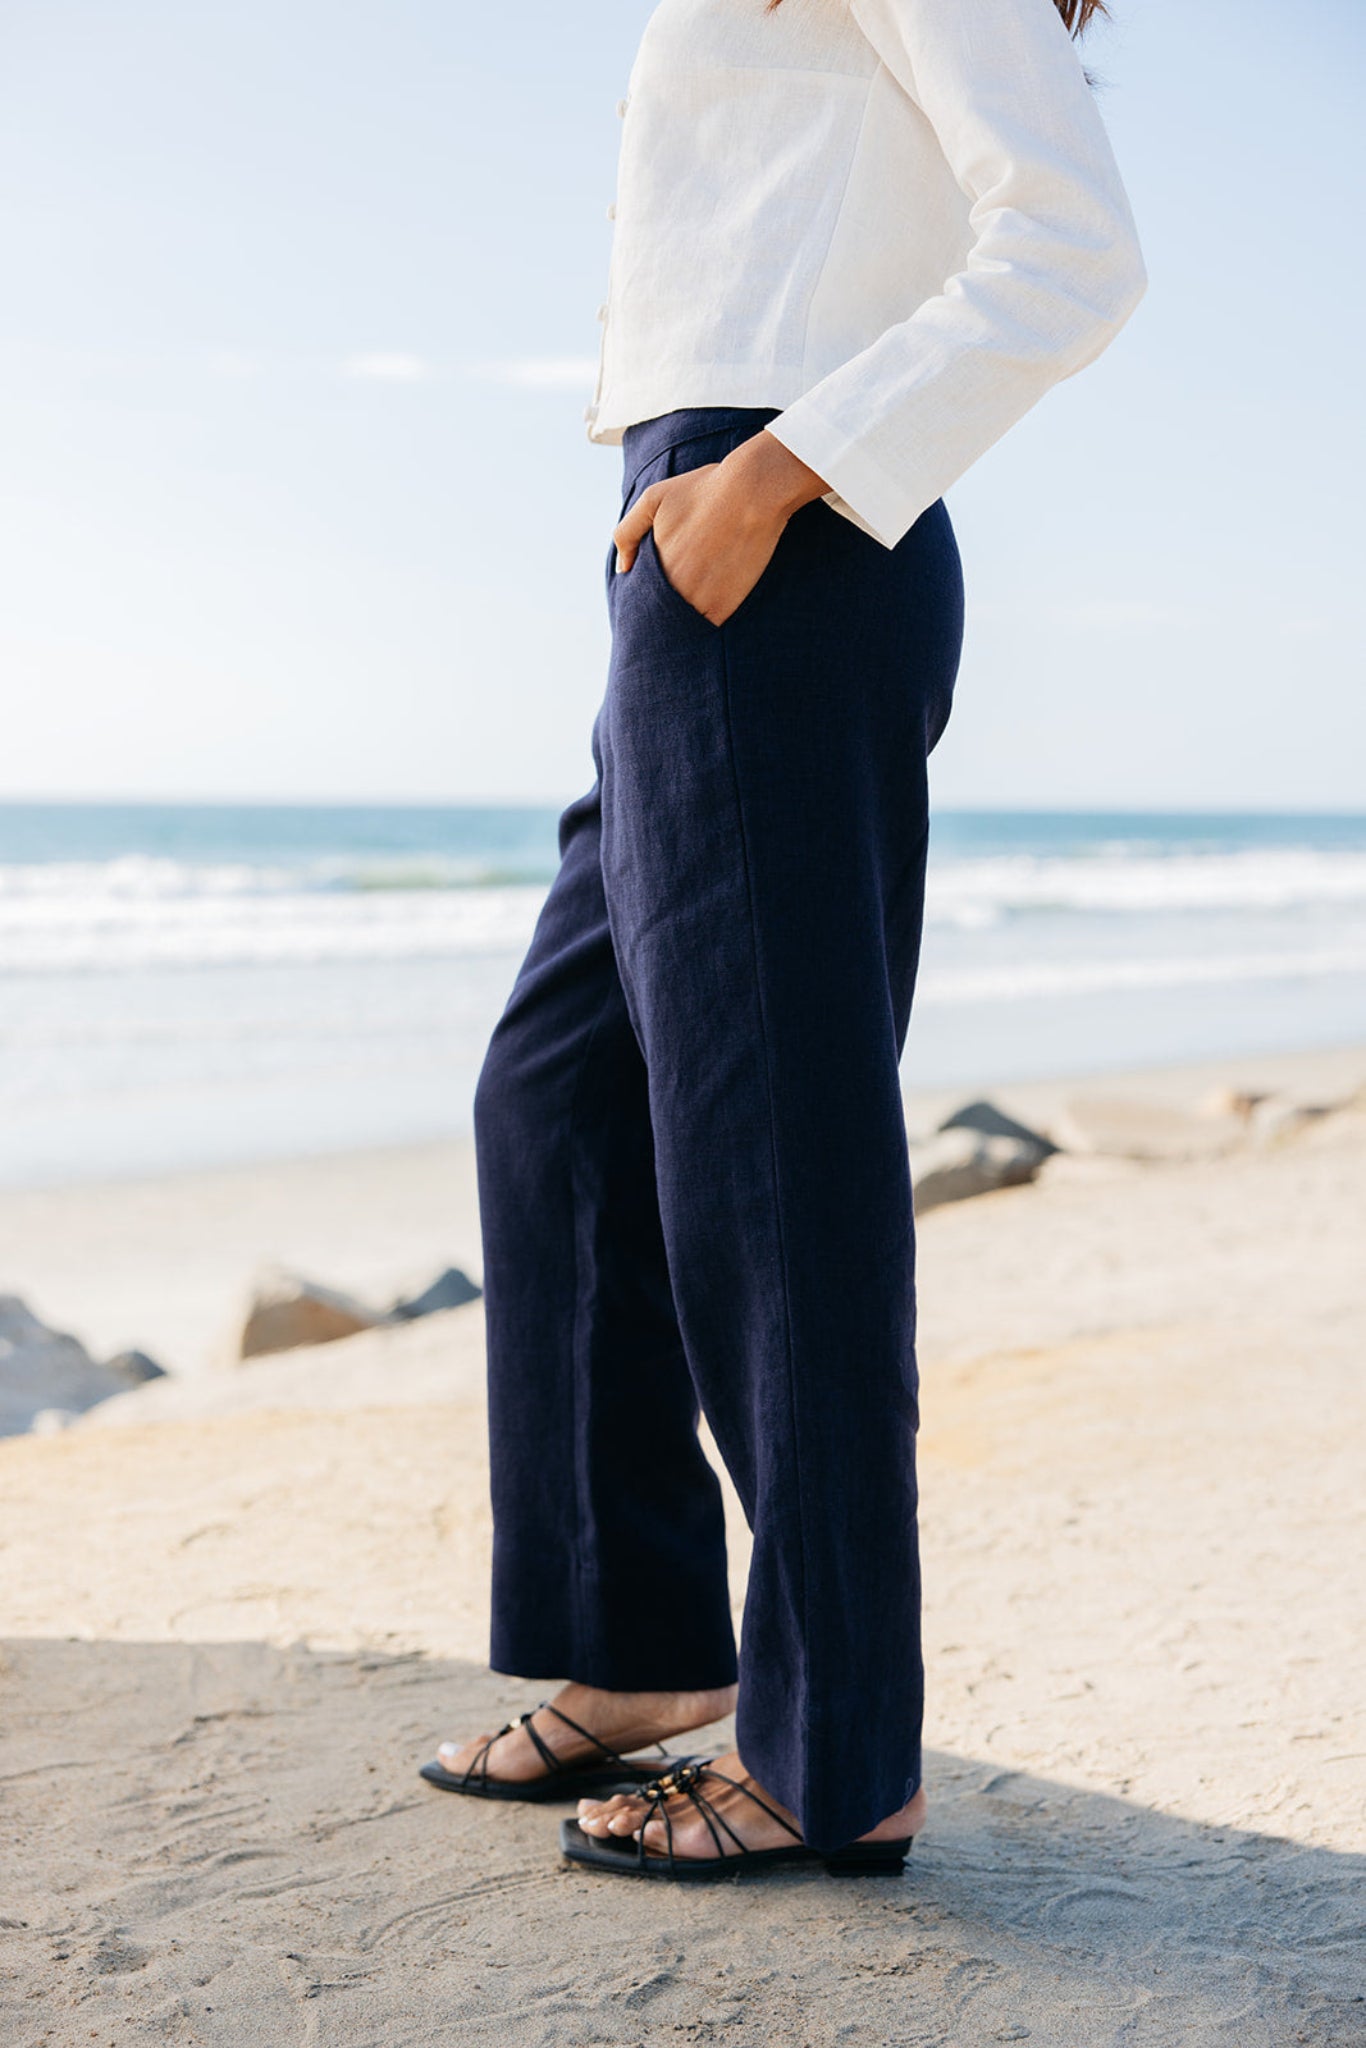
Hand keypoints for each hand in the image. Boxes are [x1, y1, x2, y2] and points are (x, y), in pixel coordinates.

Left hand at [613, 430, 828, 625]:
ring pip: (683, 620)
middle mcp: (672, 588)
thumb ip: (627, 533)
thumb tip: (622, 568)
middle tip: (681, 588)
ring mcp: (699, 601)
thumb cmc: (704, 490)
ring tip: (697, 592)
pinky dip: (708, 617)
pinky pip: (708, 624)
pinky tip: (714, 597)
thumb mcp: (652, 499)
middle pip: (660, 610)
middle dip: (665, 604)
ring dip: (686, 614)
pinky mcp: (725, 607)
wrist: (752, 492)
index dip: (647, 592)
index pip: (640, 594)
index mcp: (652, 566)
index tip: (657, 583)